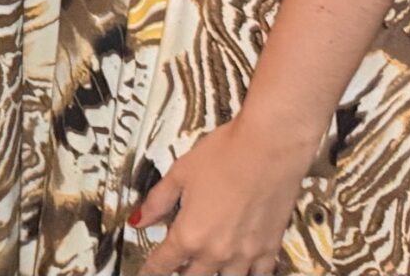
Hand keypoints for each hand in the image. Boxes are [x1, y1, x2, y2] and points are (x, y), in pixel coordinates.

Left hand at [131, 115, 317, 275]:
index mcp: (189, 235)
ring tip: (208, 263)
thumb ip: (157, 202)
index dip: (151, 270)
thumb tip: (138, 220)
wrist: (271, 146)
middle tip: (178, 262)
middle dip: (181, 272)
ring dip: (213, 273)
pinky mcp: (270, 248)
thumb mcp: (180, 173)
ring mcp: (245, 254)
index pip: (162, 265)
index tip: (147, 271)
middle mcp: (216, 252)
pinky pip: (258, 275)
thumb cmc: (224, 154)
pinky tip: (242, 267)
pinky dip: (247, 273)